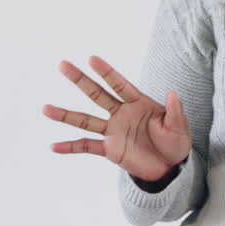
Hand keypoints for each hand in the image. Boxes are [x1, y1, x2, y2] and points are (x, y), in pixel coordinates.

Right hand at [42, 56, 191, 181]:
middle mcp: (121, 114)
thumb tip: (173, 93)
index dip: (107, 72)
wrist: (170, 167)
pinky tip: (54, 146)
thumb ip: (174, 111)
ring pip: (86, 120)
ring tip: (46, 108)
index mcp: (138, 103)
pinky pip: (86, 146)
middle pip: (97, 95)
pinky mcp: (109, 149)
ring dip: (66, 115)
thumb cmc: (176, 142)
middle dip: (80, 80)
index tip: (91, 58)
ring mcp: (113, 131)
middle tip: (63, 65)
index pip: (119, 84)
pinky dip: (70, 147)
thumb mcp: (179, 126)